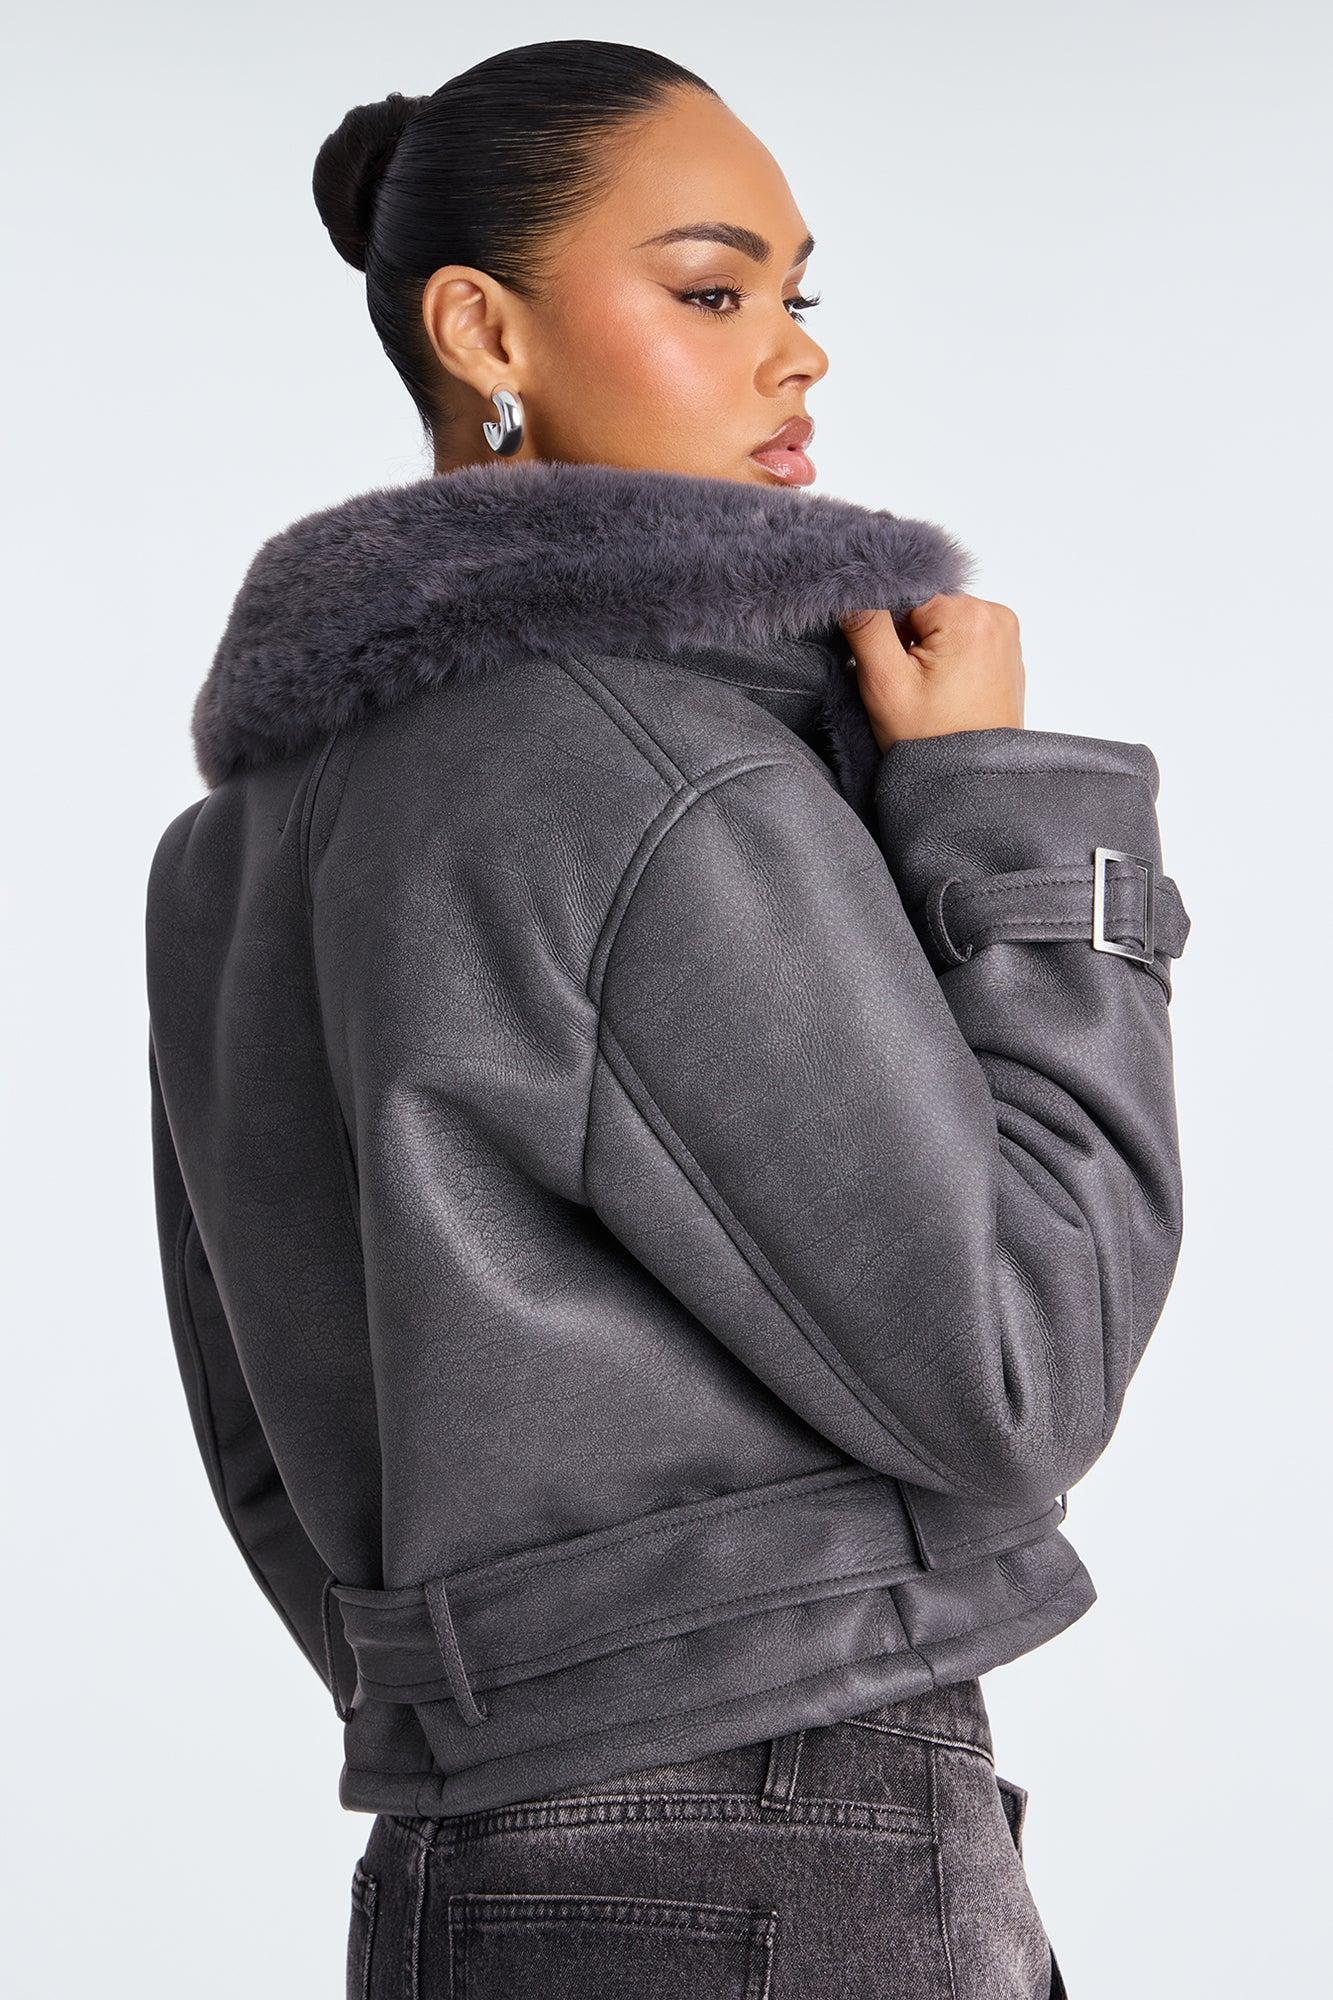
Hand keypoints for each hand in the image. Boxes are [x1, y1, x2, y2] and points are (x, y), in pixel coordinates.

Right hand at [838, 593, 1025, 750]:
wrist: (972, 782)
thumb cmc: (931, 740)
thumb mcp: (886, 684)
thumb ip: (866, 628)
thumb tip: (852, 585)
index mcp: (969, 615)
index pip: (907, 594)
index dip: (888, 628)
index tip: (891, 664)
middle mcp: (996, 616)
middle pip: (927, 606)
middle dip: (908, 638)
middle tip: (908, 682)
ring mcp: (1006, 635)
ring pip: (943, 623)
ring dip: (927, 649)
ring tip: (928, 691)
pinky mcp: (1006, 654)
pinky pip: (964, 639)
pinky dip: (947, 658)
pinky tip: (945, 691)